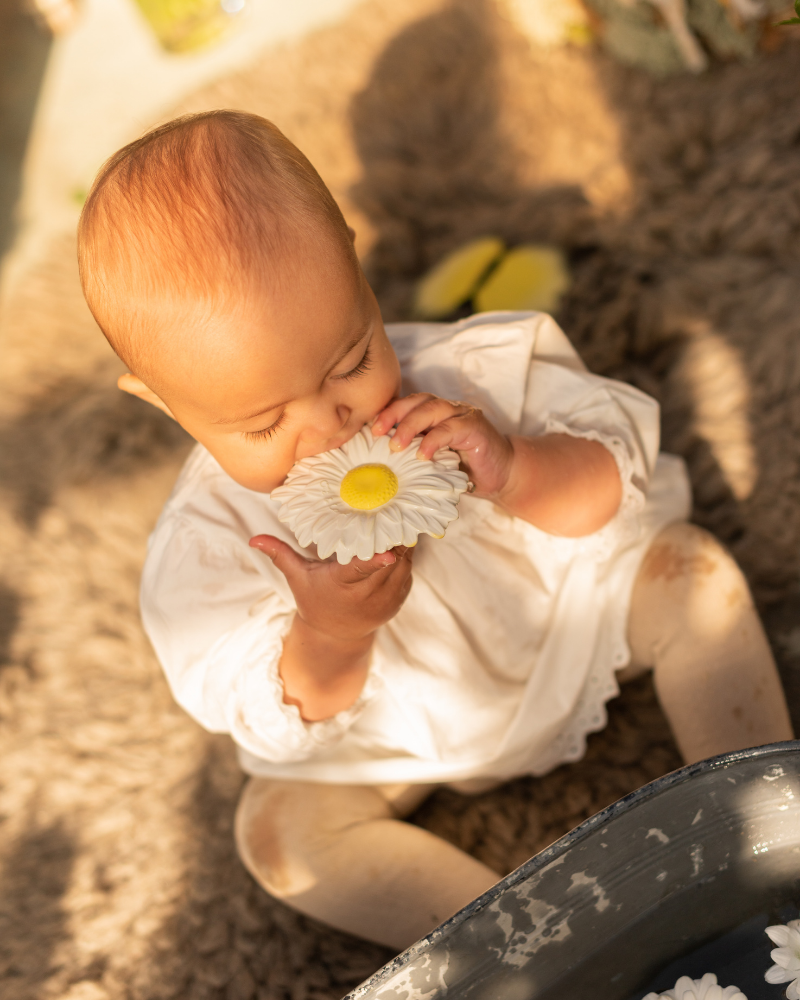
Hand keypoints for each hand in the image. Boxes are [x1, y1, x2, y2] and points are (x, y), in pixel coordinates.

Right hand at [249, 535, 413, 641]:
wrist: (335, 635)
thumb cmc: (314, 599)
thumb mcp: (297, 577)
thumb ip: (279, 554)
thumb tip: (253, 538)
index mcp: (342, 585)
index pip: (360, 570)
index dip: (376, 561)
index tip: (388, 551)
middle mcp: (366, 596)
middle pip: (389, 565)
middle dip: (395, 542)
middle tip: (397, 515)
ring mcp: (385, 601)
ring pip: (404, 567)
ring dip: (405, 548)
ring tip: (402, 524)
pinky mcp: (398, 601)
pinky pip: (409, 574)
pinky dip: (408, 559)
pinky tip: (404, 542)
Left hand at [371, 394, 513, 498]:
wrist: (502, 476)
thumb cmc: (464, 470)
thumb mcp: (433, 462)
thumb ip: (412, 456)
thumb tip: (378, 466)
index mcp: (434, 414)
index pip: (407, 404)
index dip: (388, 412)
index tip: (370, 429)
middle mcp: (448, 409)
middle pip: (417, 401)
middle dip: (394, 415)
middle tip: (378, 434)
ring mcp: (463, 415)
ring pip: (432, 409)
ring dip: (411, 426)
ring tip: (396, 446)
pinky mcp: (476, 427)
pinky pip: (451, 428)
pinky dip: (434, 440)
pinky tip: (423, 455)